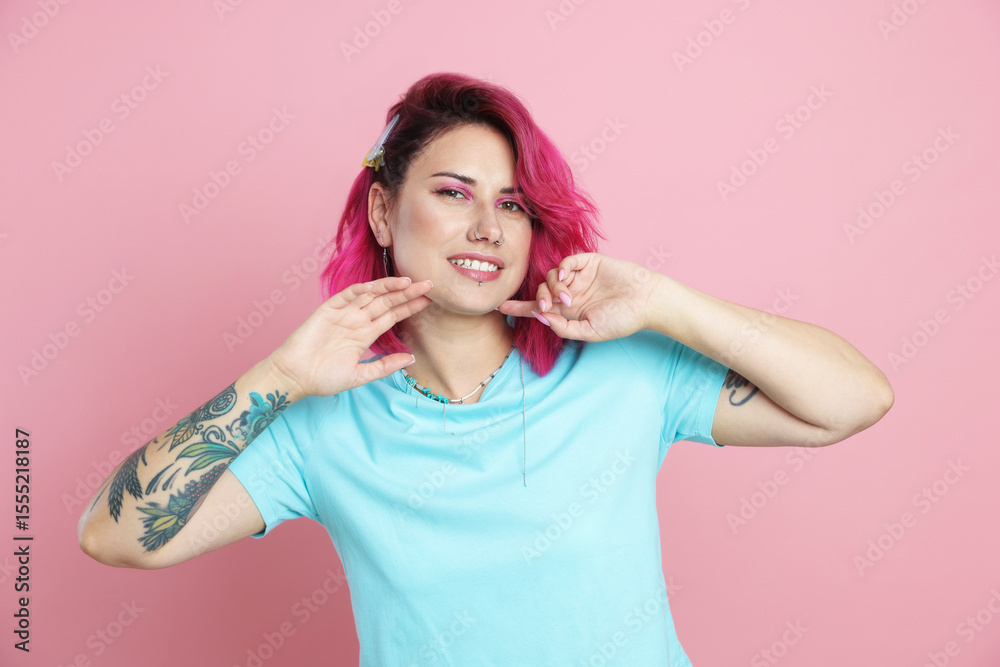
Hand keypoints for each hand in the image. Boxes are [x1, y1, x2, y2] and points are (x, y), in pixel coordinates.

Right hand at [266, 276, 432, 398]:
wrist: (294, 377)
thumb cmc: (323, 378)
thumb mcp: (360, 375)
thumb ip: (384, 367)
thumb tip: (412, 358)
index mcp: (365, 334)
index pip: (393, 316)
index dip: (410, 307)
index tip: (429, 300)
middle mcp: (357, 321)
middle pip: (387, 302)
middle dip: (407, 293)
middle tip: (429, 284)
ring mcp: (343, 314)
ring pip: (370, 295)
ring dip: (388, 287)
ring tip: (408, 282)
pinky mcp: (327, 311)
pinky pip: (346, 296)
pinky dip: (360, 290)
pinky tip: (375, 286)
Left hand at [498, 252, 657, 342]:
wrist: (646, 301)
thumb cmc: (622, 320)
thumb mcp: (589, 332)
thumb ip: (564, 327)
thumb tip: (541, 316)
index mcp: (569, 311)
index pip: (538, 308)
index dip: (519, 308)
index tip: (499, 307)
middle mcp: (571, 293)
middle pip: (541, 292)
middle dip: (537, 299)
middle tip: (547, 306)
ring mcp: (579, 277)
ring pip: (551, 276)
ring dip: (552, 288)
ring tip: (568, 299)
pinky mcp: (589, 262)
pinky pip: (567, 262)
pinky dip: (561, 269)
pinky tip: (565, 279)